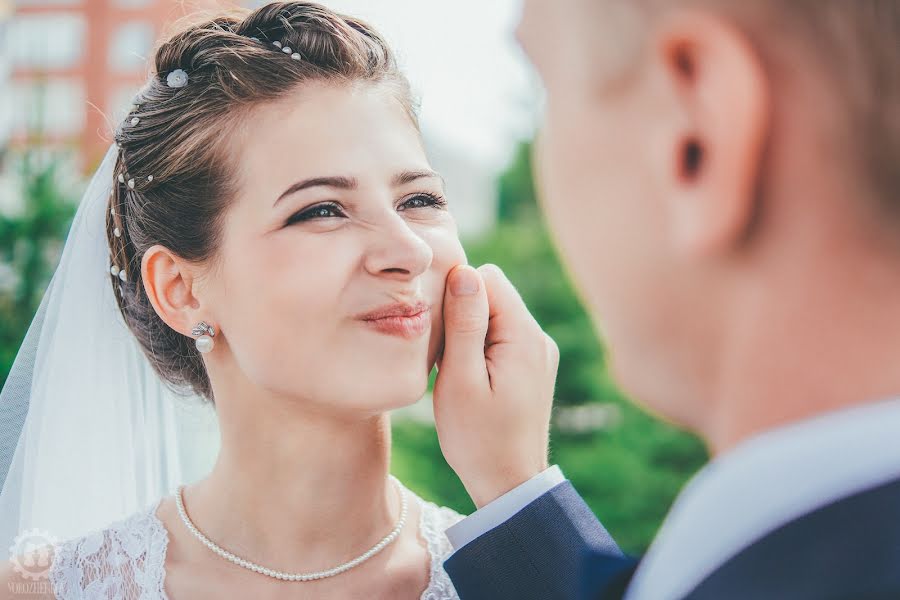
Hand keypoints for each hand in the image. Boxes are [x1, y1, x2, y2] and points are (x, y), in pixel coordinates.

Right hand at [433, 263, 558, 507]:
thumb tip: (464, 272)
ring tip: (458, 374)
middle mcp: (538, 338)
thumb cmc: (478, 439)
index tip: (442, 333)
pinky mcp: (531, 366)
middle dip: (462, 316)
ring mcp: (538, 353)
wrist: (510, 485)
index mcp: (524, 336)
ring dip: (469, 335)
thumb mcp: (460, 380)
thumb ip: (463, 324)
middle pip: (492, 294)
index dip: (456, 297)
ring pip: (494, 316)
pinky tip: (470, 380)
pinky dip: (480, 350)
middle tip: (448, 360)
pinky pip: (501, 338)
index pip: (487, 278)